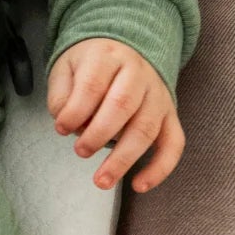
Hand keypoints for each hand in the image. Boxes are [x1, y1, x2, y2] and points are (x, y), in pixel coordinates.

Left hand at [49, 39, 183, 191]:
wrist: (124, 49)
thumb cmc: (89, 66)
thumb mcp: (66, 69)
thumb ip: (62, 96)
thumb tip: (68, 125)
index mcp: (107, 58)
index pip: (94, 84)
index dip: (77, 110)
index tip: (61, 128)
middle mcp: (138, 74)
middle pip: (123, 106)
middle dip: (99, 134)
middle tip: (80, 152)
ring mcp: (158, 95)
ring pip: (147, 128)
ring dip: (124, 158)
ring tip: (101, 180)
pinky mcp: (170, 114)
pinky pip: (174, 142)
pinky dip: (160, 167)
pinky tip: (140, 185)